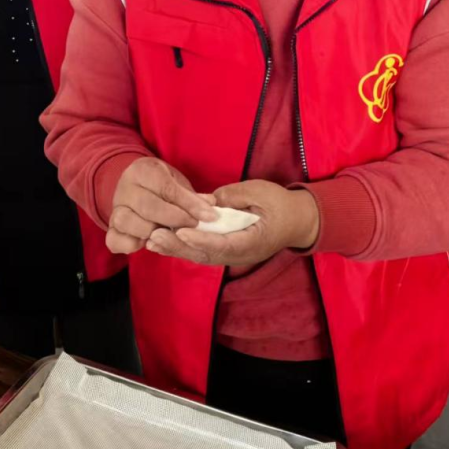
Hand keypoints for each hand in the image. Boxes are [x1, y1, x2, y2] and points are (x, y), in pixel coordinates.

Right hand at [107, 157, 217, 254]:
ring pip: (127, 222)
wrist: (137, 186)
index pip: (167, 189)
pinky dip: (130, 245)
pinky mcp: (111, 227)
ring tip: (169, 234)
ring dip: (152, 232)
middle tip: (193, 227)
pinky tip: (148, 243)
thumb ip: (192, 197)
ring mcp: (115, 209)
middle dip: (175, 220)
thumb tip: (211, 208)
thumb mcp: (178, 183)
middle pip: (148, 207)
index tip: (209, 216)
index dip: (190, 205)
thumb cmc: (163, 185)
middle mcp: (125, 188)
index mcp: (143, 171)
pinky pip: (114, 240)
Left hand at [146, 181, 319, 266]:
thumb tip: (209, 201)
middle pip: (205, 255)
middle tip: (155, 237)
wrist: (297, 221)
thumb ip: (235, 196)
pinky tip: (162, 242)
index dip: (201, 239)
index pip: (223, 244)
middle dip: (179, 247)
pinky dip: (182, 247)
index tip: (181, 231)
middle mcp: (240, 254)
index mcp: (252, 242)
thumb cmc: (281, 205)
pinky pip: (201, 251)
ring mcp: (232, 255)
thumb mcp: (262, 192)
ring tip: (152, 240)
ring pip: (200, 256)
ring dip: (176, 249)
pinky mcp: (225, 250)